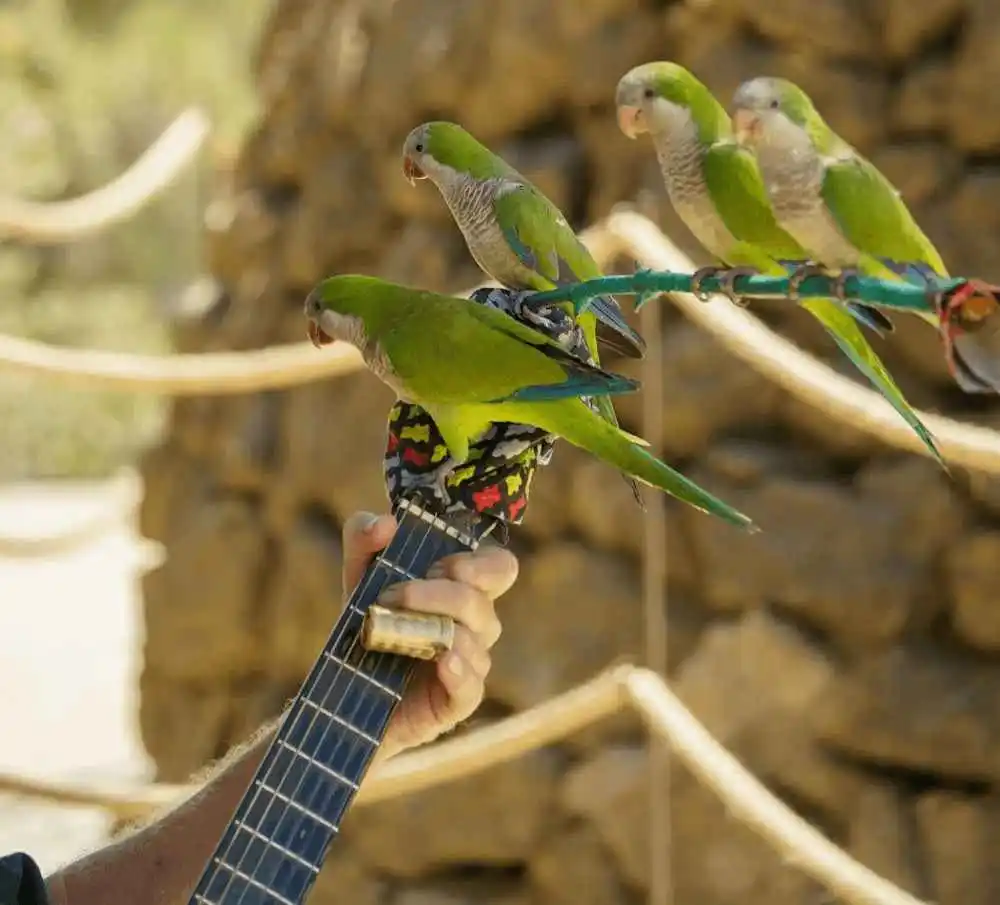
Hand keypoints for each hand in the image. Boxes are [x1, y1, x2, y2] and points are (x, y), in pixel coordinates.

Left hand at [340, 511, 518, 757]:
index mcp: (463, 588)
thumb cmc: (368, 623)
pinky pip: (472, 687)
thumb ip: (364, 538)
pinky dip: (460, 672)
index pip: (500, 568)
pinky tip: (442, 663)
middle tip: (396, 594)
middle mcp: (475, 624)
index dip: (480, 563)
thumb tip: (385, 523)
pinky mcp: (456, 701)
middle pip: (481, 603)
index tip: (439, 565)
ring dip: (436, 628)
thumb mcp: (358, 574)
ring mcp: (469, 664)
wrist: (345, 690)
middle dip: (440, 594)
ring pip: (476, 641)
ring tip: (394, 630)